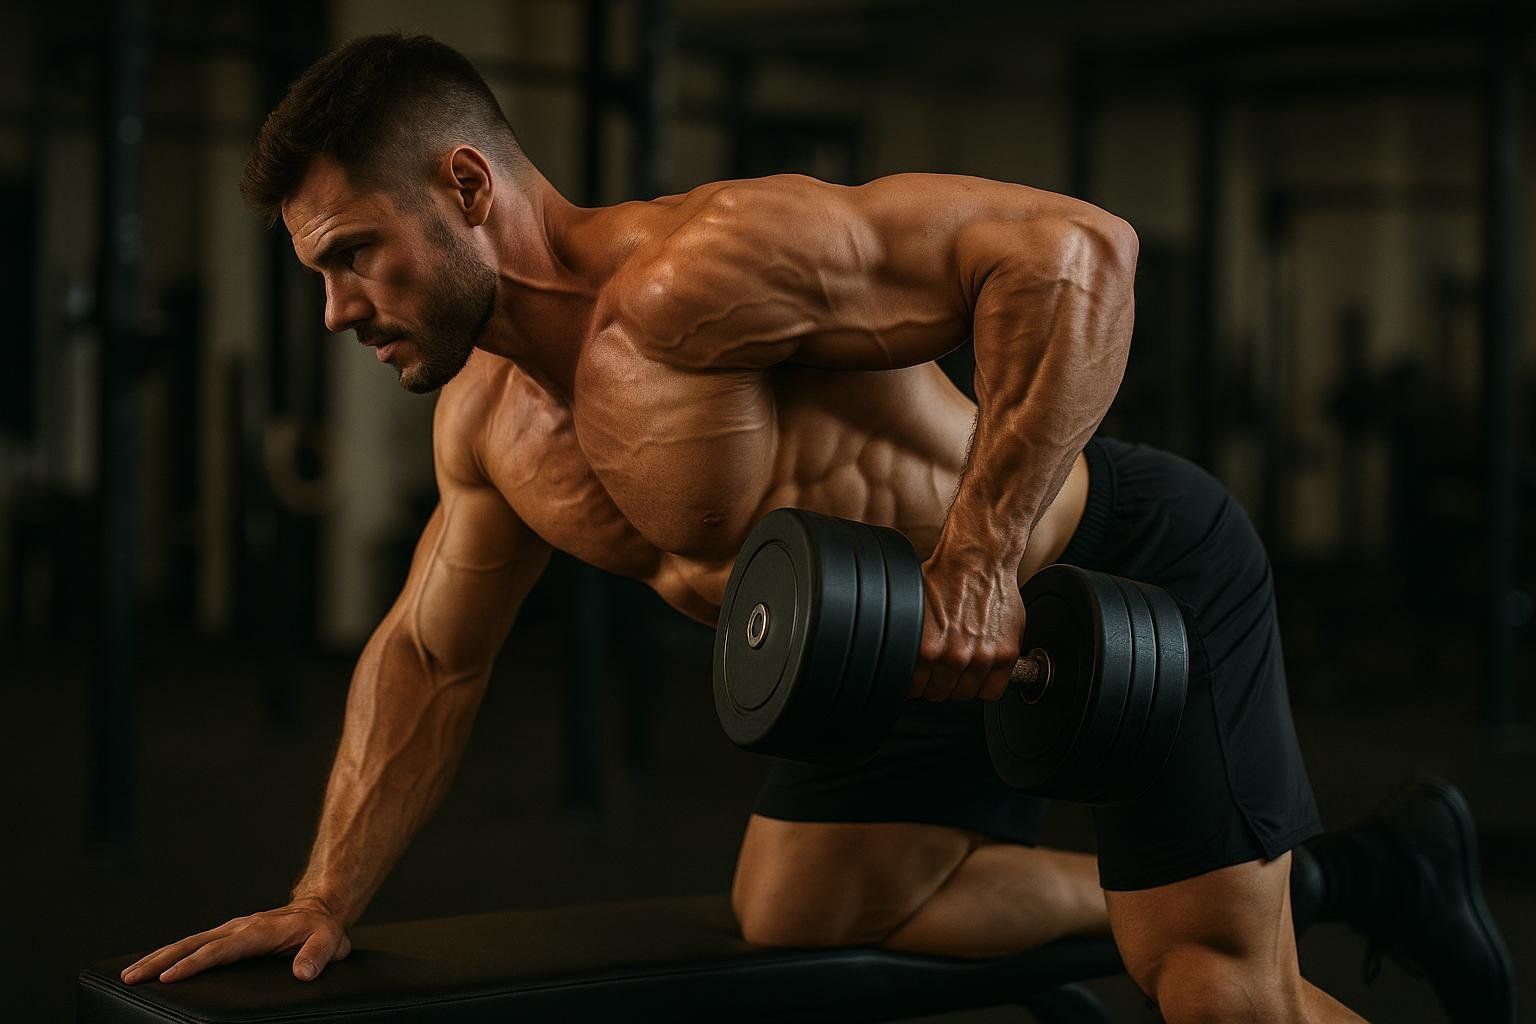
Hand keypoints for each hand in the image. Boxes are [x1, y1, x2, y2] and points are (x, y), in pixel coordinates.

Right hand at [119, 896, 351, 984]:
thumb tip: (303, 973)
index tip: (170, 977)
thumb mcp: (329, 941)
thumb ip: (317, 956)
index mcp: (259, 931)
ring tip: (130, 974)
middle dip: (161, 960)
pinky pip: (194, 945)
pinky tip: (152, 966)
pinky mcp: (226, 936)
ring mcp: (230, 930)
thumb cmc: (321, 930)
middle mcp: (239, 928)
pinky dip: (170, 954)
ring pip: (188, 943)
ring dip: (158, 957)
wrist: (318, 911)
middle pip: (193, 944)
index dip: (195, 963)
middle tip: (132, 976)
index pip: (221, 949)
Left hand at [910, 556, 1024, 702]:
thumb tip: (901, 658)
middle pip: (938, 694)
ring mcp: (981, 658)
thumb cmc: (946, 578)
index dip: (917, 682)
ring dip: (961, 684)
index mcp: (926, 649)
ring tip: (961, 666)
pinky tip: (981, 672)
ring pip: (965, 695)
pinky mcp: (1005, 655)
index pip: (915, 690)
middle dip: (937, 682)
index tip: (921, 676)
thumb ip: (912, 640)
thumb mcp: (913, 609)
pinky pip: (992, 692)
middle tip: (942, 668)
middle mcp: (953, 657)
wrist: (978, 560)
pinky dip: (987, 686)